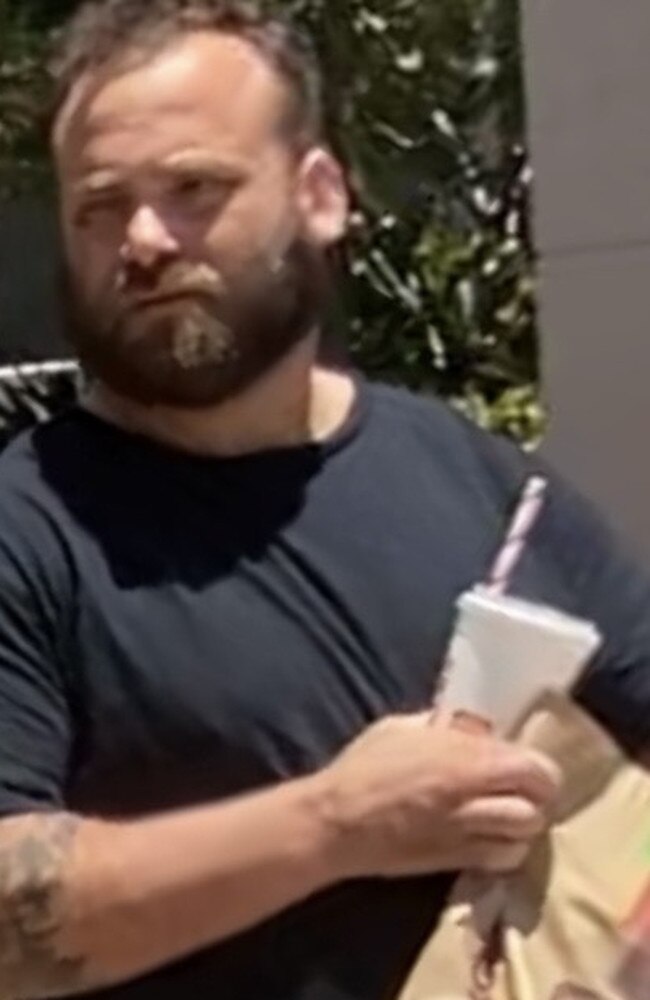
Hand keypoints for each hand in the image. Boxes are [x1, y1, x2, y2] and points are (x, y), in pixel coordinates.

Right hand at [317, 712, 560, 879]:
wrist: (338, 822)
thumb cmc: (365, 765)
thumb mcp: (402, 727)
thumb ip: (444, 727)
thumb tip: (470, 728)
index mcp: (466, 760)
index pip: (535, 769)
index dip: (540, 769)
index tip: (528, 764)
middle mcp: (475, 800)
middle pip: (536, 809)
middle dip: (536, 800)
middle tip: (523, 791)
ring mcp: (468, 836)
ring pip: (523, 840)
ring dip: (522, 828)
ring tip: (508, 817)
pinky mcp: (456, 864)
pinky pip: (500, 862)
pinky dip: (505, 851)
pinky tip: (491, 839)